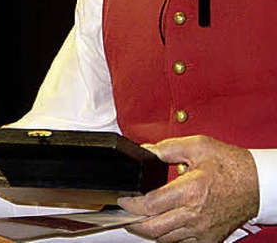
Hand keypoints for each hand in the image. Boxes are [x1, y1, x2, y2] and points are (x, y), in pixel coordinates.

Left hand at [118, 135, 258, 241]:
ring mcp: (203, 230)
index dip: (131, 204)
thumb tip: (147, 150)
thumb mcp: (198, 146)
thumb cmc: (231, 165)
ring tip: (138, 219)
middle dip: (133, 223)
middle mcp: (195, 215)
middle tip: (124, 214)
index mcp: (191, 191)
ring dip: (149, 231)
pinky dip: (167, 238)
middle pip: (153, 228)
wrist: (258, 184)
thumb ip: (168, 148)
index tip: (122, 200)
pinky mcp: (209, 238)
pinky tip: (161, 227)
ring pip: (165, 239)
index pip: (150, 205)